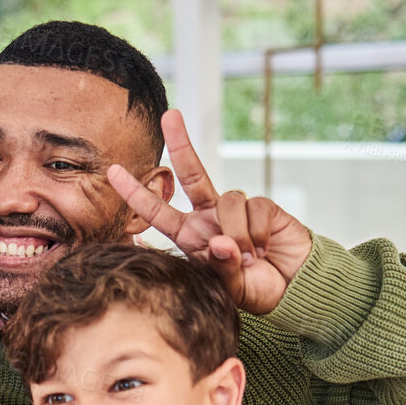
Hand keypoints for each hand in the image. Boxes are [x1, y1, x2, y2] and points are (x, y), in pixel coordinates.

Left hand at [107, 108, 311, 315]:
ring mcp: (235, 209)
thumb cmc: (254, 288)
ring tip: (250, 258)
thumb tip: (219, 242)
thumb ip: (221, 267)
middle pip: (191, 174)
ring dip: (238, 233)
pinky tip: (265, 248)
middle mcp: (209, 217)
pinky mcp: (262, 205)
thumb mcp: (230, 286)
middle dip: (181, 144)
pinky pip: (254, 207)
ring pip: (228, 200)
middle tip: (170, 116)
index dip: (136, 193)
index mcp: (191, 236)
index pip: (159, 212)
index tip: (113, 171)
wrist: (292, 287)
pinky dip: (258, 232)